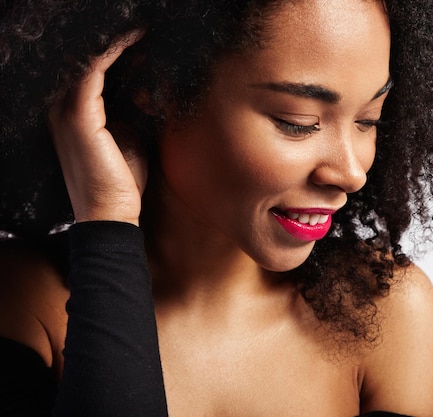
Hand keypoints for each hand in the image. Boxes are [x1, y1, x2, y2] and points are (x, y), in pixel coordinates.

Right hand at [48, 30, 145, 225]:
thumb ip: (131, 113)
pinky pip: (94, 71)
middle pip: (85, 61)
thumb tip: (147, 91)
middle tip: (142, 27)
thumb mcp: (129, 138)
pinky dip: (113, 51)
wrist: (112, 215)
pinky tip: (133, 39)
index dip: (113, 50)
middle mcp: (62, 109)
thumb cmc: (122, 181)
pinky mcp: (80, 118)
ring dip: (114, 41)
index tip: (141, 36)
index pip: (90, 71)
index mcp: (74, 115)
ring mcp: (67, 112)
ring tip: (140, 28)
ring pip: (88, 60)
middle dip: (113, 42)